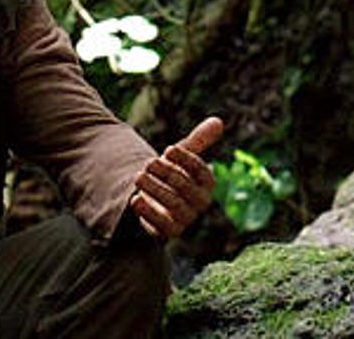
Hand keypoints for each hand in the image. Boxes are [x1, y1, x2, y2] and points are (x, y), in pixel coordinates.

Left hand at [131, 116, 223, 239]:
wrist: (154, 200)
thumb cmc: (171, 174)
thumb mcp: (182, 156)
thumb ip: (199, 141)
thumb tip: (218, 120)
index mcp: (207, 183)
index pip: (201, 170)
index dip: (186, 159)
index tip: (169, 149)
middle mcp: (200, 202)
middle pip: (185, 186)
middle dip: (166, 172)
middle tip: (148, 163)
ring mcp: (186, 218)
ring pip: (173, 204)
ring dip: (154, 189)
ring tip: (138, 176)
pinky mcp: (169, 232)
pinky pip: (162, 226)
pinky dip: (148, 212)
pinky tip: (134, 199)